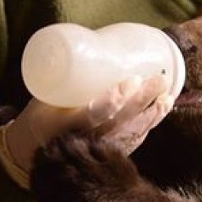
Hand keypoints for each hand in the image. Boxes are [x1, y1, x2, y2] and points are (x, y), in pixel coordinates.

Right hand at [0, 75, 171, 184]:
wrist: (34, 151)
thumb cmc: (42, 115)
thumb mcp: (44, 98)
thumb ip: (66, 80)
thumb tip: (94, 47)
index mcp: (64, 126)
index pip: (94, 114)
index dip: (115, 100)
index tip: (131, 81)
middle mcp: (85, 141)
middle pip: (120, 122)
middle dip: (143, 100)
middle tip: (159, 80)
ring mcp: (100, 151)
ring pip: (132, 133)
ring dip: (153, 114)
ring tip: (168, 96)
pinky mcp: (110, 154)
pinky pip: (134, 140)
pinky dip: (149, 124)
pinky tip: (162, 109)